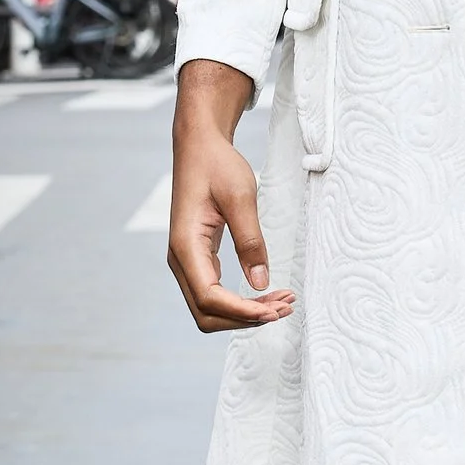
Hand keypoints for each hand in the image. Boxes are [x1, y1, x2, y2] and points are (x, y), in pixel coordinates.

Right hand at [168, 65, 293, 333]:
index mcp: (185, 245)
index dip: (241, 311)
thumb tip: (260, 283)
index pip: (209, 297)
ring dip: (244, 313)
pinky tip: (267, 295)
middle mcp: (180, 259)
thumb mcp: (241, 197)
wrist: (200, 146)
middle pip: (207, 312)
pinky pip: (214, 292)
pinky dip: (240, 301)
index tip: (273, 311)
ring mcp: (186, 261)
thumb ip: (250, 241)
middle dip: (245, 318)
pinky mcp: (197, 258)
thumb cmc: (218, 165)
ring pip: (211, 308)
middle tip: (284, 308)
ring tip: (282, 303)